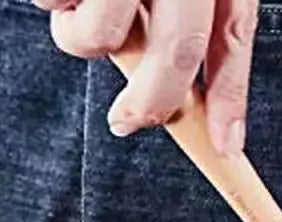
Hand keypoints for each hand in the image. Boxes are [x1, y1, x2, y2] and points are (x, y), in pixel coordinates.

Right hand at [35, 0, 258, 155]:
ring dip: (80, 40)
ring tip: (74, 7)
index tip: (229, 146)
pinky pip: (54, 1)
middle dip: (151, 105)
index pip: (232, 33)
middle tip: (127, 121)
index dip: (231, 97)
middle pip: (175, 55)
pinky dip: (49, 0)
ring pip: (103, 36)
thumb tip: (184, 92)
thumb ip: (188, 4)